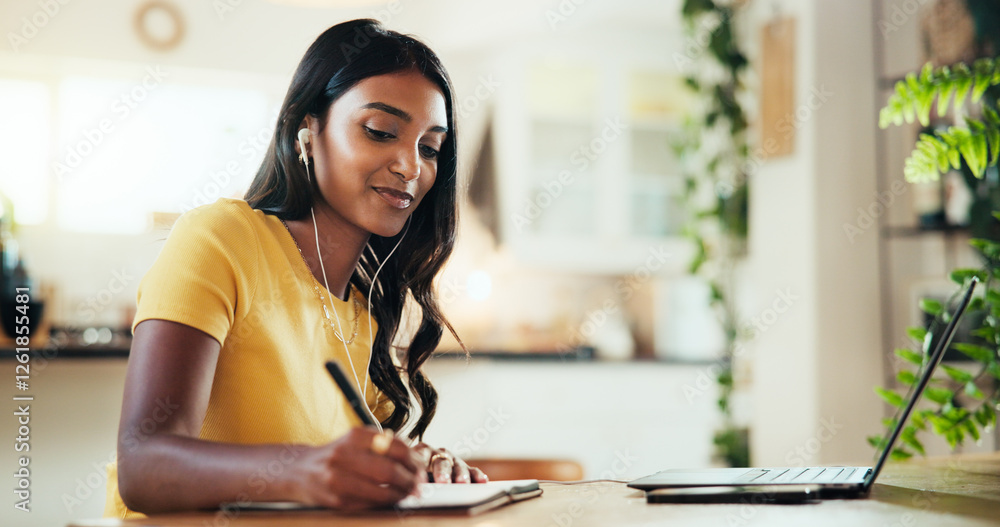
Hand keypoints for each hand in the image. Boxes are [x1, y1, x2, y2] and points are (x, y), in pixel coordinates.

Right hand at [290, 427, 425, 509]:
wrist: (298, 470)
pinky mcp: (335, 500)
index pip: (395, 447)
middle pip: (390, 471)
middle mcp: (344, 455)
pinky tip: (390, 500)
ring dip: (401, 495)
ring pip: (381, 492)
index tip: (421, 467)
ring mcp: (337, 479)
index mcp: (354, 436)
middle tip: (419, 484)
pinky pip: (369, 505)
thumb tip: (415, 459)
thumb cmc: (335, 455)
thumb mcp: (355, 440)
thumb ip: (382, 444)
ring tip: (408, 493)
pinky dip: (385, 504)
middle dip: (411, 480)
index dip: (414, 460)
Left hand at [413, 443, 488, 483]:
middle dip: (443, 472)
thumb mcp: (409, 473)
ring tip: (463, 483)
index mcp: (422, 452)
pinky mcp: (465, 469)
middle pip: (441, 462)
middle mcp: (439, 453)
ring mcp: (453, 460)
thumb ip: (411, 479)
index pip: (421, 456)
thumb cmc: (414, 474)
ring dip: (460, 474)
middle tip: (443, 482)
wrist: (420, 470)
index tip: (420, 479)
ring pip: (458, 466)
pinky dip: (477, 476)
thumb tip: (409, 489)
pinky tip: (482, 481)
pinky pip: (473, 471)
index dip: (421, 465)